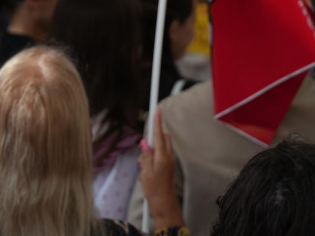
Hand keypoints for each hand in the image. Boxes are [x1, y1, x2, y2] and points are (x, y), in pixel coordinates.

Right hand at [138, 112, 182, 228]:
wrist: (165, 204)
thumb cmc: (154, 191)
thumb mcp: (145, 172)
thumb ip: (146, 156)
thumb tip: (146, 145)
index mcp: (162, 157)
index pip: (159, 135)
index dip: (157, 122)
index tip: (158, 109)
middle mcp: (169, 157)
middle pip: (164, 139)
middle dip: (155, 138)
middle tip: (144, 150)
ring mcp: (171, 162)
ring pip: (162, 147)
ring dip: (153, 150)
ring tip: (144, 167)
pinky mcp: (170, 167)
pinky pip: (161, 156)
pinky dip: (154, 158)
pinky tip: (147, 173)